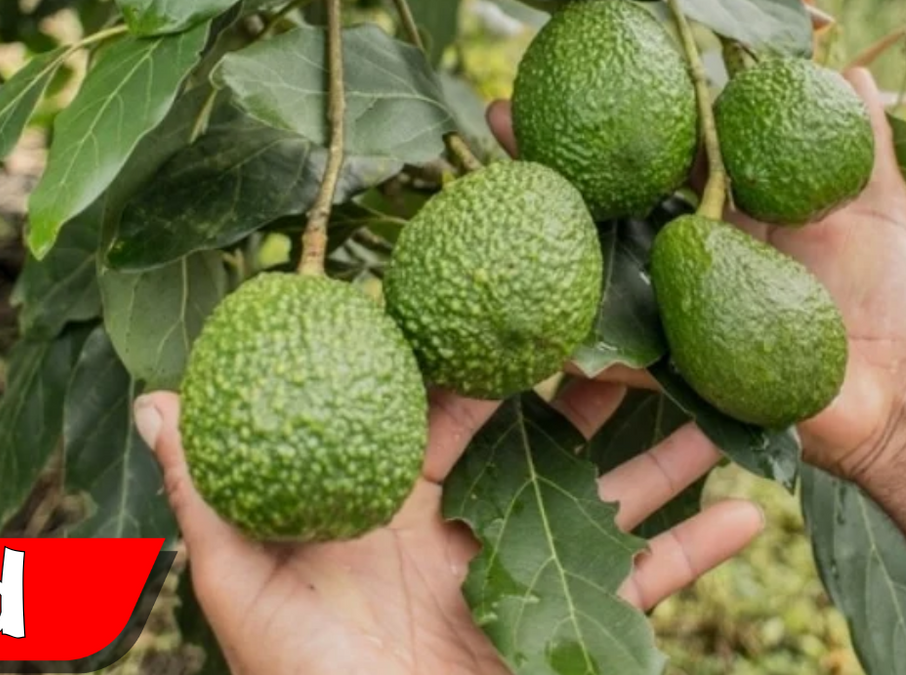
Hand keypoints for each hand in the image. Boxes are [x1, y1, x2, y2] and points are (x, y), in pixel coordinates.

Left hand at [134, 371, 763, 674]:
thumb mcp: (246, 593)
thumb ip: (213, 497)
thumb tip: (154, 401)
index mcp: (399, 495)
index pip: (449, 395)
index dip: (486, 338)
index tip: (528, 270)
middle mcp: (468, 522)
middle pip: (546, 429)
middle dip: (597, 376)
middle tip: (648, 313)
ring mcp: (524, 576)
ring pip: (611, 494)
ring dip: (668, 449)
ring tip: (721, 394)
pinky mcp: (571, 636)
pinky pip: (645, 587)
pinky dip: (700, 552)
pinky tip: (752, 510)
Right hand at [488, 64, 905, 486]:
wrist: (904, 400)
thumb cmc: (895, 298)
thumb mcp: (885, 209)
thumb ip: (867, 143)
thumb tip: (857, 69)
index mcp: (732, 198)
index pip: (672, 137)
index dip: (632, 98)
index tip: (588, 52)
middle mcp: (692, 241)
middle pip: (614, 187)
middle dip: (553, 148)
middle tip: (499, 110)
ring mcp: (679, 302)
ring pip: (602, 260)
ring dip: (550, 231)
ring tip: (496, 198)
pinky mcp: (683, 366)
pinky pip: (627, 358)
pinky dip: (587, 350)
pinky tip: (547, 332)